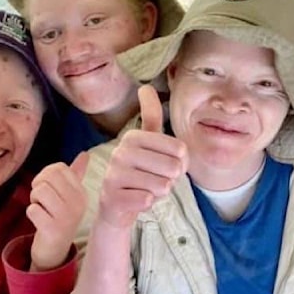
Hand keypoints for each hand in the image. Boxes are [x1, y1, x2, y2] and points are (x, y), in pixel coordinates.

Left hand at [28, 152, 89, 270]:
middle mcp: (78, 203)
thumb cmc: (60, 217)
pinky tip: (40, 222)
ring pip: (39, 191)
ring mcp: (67, 217)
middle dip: (38, 187)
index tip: (48, 190)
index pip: (58, 168)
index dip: (45, 175)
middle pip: (47, 177)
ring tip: (42, 211)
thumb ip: (76, 174)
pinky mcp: (54, 230)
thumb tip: (85, 153)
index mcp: (82, 192)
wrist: (55, 250)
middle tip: (43, 202)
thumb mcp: (71, 195)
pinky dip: (31, 214)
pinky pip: (32, 209)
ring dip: (34, 201)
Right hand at [97, 84, 186, 228]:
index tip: (164, 165)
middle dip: (170, 180)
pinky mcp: (112, 196)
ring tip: (145, 189)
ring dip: (159, 193)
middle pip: (173, 168)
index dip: (181, 163)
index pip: (180, 149)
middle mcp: (121, 152)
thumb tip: (145, 87)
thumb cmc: (139, 174)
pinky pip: (148, 200)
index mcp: (133, 136)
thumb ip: (150, 115)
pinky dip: (148, 204)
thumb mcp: (148, 143)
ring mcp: (114, 174)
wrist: (116, 206)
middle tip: (155, 180)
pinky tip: (136, 200)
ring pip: (162, 185)